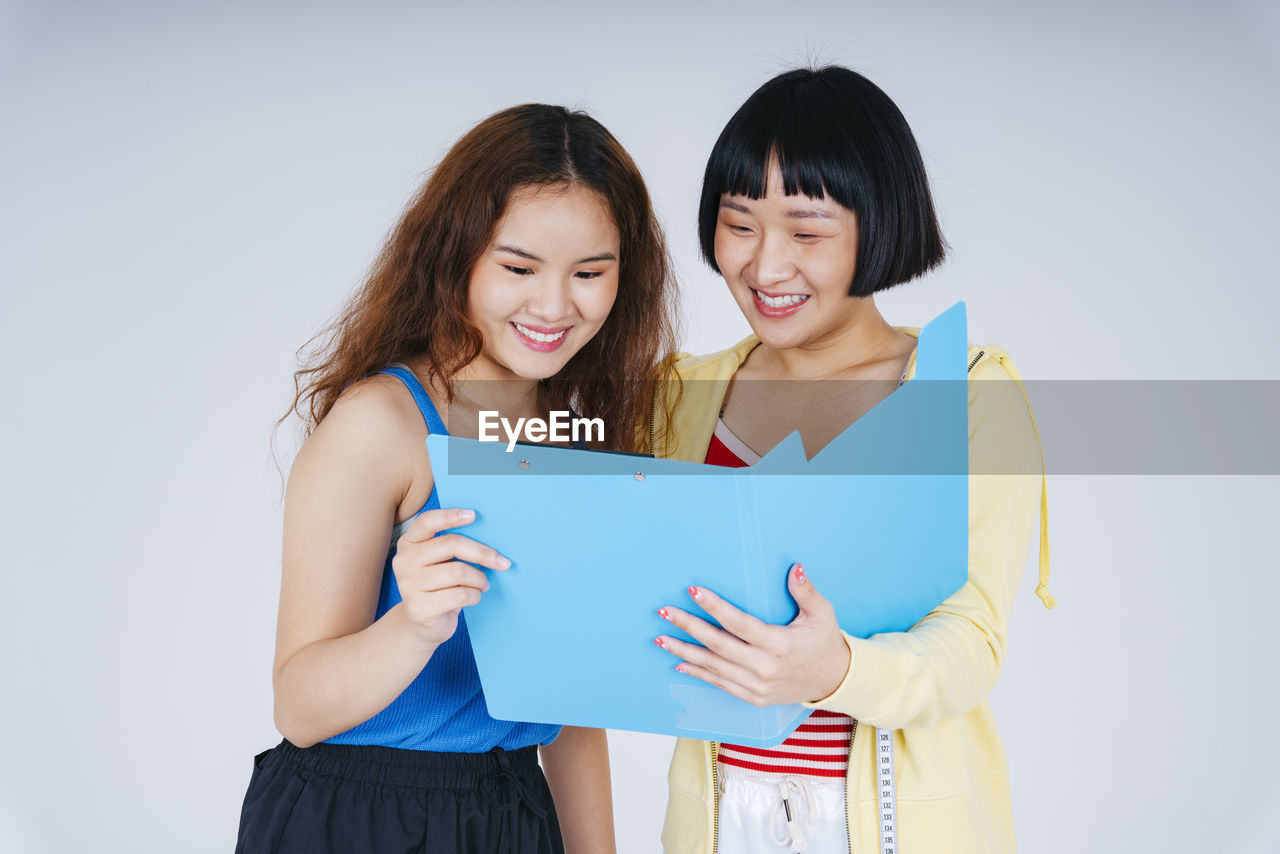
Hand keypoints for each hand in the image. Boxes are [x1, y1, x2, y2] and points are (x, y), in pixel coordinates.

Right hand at [391, 507, 509, 645]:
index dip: (451, 516)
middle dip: (482, 553)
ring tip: (483, 584)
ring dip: (480, 579)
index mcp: (409, 543)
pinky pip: (460, 594)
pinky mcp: (419, 607)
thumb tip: (488, 533)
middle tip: (501, 562)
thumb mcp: (440, 562)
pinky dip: (475, 595)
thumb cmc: (439, 587)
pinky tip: (475, 597)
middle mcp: (404, 561)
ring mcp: (408, 585)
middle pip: (451, 544)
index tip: (474, 515)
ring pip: (458, 571)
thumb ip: (452, 546)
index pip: (427, 521)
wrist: (422, 625)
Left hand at [655, 563, 850, 706]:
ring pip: (714, 667)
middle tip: (665, 612)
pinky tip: (679, 663)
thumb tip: (794, 567)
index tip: (693, 590)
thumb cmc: (824, 641)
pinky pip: (720, 683)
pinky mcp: (754, 697)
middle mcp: (765, 667)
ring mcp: (757, 686)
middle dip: (688, 627)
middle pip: (718, 645)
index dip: (714, 606)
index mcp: (780, 644)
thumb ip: (805, 590)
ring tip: (661, 639)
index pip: (739, 623)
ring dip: (684, 652)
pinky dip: (698, 673)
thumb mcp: (822, 613)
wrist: (834, 680)